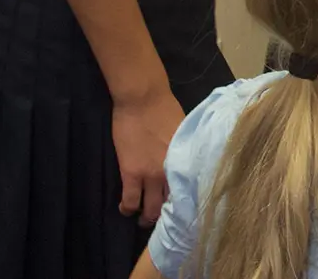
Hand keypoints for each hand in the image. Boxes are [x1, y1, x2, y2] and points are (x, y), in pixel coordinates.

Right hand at [111, 84, 184, 223]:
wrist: (143, 99)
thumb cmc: (166, 109)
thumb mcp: (185, 133)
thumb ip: (186, 151)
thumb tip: (188, 161)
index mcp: (187, 160)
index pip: (191, 191)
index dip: (186, 204)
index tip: (183, 209)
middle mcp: (172, 172)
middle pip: (171, 205)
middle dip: (166, 215)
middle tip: (161, 217)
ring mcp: (151, 174)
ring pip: (150, 208)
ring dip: (146, 217)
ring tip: (142, 218)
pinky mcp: (131, 172)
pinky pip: (129, 200)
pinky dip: (127, 208)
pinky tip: (125, 209)